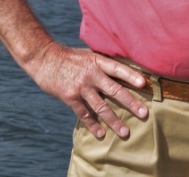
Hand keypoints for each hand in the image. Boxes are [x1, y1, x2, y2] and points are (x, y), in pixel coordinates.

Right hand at [29, 42, 147, 138]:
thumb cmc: (70, 56)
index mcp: (97, 61)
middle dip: (130, 102)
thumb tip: (123, 69)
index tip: (144, 83)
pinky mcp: (70, 97)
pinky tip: (101, 134)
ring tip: (125, 132)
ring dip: (114, 121)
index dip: (130, 75)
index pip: (117, 68)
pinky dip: (93, 125)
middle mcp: (91, 74)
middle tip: (143, 113)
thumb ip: (102, 62)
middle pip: (114, 90)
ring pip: (101, 107)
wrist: (44, 58)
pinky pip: (84, 114)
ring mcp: (80, 87)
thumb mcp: (88, 54)